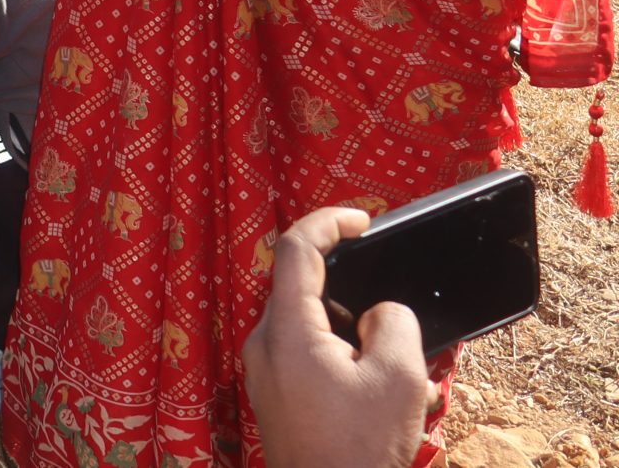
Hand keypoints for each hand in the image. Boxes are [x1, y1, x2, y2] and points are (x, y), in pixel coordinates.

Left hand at [244, 208, 433, 467]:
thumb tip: (380, 314)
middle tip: (397, 315)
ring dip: (356, 336)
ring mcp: (265, 373)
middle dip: (355, 294)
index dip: (329, 222)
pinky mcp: (275, 397)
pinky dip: (345, 360)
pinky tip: (381, 395)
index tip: (362, 220)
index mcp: (286, 330)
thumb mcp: (398, 378)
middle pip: (305, 290)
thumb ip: (395, 325)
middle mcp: (264, 344)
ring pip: (312, 327)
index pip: (296, 249)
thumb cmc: (359, 448)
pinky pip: (309, 358)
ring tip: (401, 371)